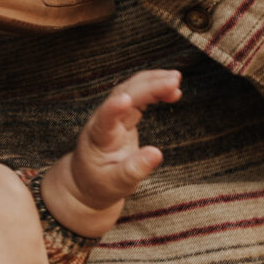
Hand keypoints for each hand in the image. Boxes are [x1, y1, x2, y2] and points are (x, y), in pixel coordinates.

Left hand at [41, 69, 180, 242]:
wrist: (87, 180)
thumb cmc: (100, 184)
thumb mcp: (116, 184)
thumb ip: (135, 170)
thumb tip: (157, 154)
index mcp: (98, 138)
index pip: (104, 119)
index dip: (114, 108)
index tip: (126, 100)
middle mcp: (103, 120)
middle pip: (123, 95)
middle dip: (147, 86)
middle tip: (173, 81)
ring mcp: (112, 114)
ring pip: (130, 89)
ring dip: (152, 81)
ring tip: (176, 78)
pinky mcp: (123, 114)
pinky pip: (138, 94)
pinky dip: (153, 88)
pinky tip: (172, 89)